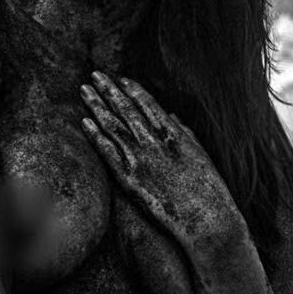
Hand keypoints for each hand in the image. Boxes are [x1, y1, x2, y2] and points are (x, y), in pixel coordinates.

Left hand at [80, 72, 242, 259]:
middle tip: (95, 74)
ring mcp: (140, 159)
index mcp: (174, 133)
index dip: (132, 89)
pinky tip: (84, 121)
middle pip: (125, 109)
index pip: (148, 104)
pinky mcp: (129, 179)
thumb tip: (171, 117)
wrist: (206, 219)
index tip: (120, 78)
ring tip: (84, 90)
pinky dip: (94, 135)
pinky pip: (107, 152)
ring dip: (96, 105)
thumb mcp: (200, 155)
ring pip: (112, 125)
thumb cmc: (208, 190)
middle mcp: (154, 141)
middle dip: (109, 90)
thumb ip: (184, 133)